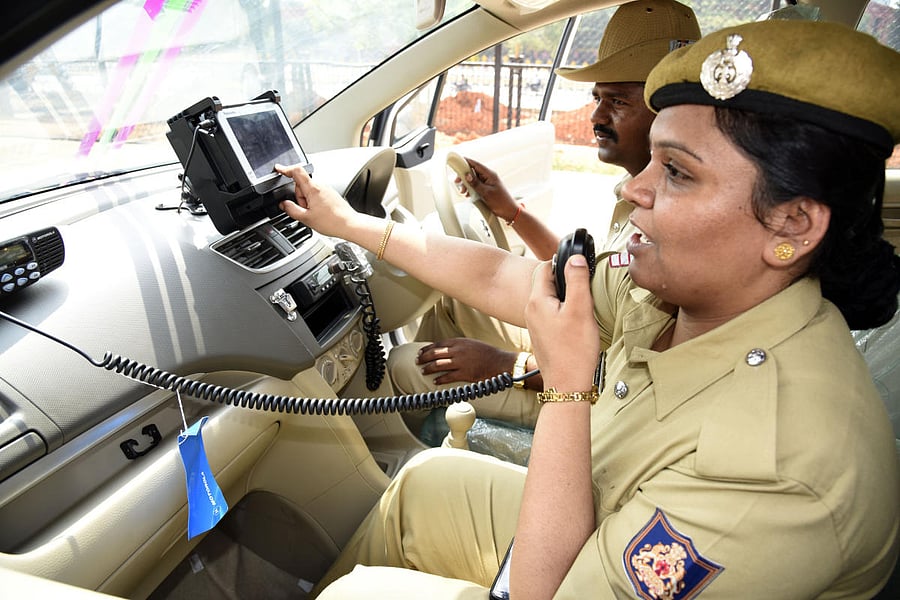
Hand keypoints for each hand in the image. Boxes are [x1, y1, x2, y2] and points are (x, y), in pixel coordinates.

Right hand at [275, 163, 358, 237]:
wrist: (350, 225)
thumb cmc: (332, 222)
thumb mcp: (306, 218)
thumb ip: (291, 210)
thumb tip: (283, 204)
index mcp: (313, 189)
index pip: (297, 171)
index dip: (286, 169)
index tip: (278, 169)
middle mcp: (321, 186)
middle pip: (301, 185)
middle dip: (299, 198)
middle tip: (306, 211)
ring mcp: (327, 189)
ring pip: (309, 192)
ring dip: (307, 202)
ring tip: (315, 213)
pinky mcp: (331, 194)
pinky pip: (317, 195)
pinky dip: (314, 203)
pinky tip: (320, 213)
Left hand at [416, 337, 516, 384]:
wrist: (500, 362)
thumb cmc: (487, 353)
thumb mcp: (471, 343)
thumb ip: (458, 345)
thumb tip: (447, 349)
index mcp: (459, 342)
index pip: (438, 344)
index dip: (427, 348)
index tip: (421, 351)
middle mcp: (458, 351)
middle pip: (435, 353)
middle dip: (424, 357)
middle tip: (417, 361)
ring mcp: (461, 362)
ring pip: (439, 364)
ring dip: (429, 368)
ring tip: (424, 371)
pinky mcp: (465, 373)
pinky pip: (449, 377)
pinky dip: (440, 379)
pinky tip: (436, 381)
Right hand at [458, 158, 518, 222]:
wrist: (508, 211)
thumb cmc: (501, 201)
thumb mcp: (486, 192)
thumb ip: (476, 183)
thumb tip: (467, 176)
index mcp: (490, 174)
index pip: (476, 164)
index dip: (466, 162)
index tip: (458, 161)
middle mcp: (488, 177)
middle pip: (473, 172)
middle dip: (464, 176)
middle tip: (458, 182)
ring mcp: (487, 183)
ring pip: (473, 180)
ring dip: (467, 184)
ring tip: (464, 191)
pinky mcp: (486, 189)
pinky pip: (476, 186)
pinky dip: (471, 189)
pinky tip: (468, 194)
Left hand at [525, 257, 599, 391]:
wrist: (567, 384)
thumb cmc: (574, 351)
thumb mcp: (580, 310)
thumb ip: (577, 280)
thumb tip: (575, 258)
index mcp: (537, 300)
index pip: (546, 267)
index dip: (564, 264)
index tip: (580, 268)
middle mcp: (531, 310)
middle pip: (547, 282)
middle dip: (566, 280)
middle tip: (585, 288)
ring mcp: (535, 323)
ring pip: (550, 298)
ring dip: (566, 296)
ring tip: (583, 305)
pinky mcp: (543, 334)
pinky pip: (551, 313)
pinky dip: (564, 310)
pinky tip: (576, 321)